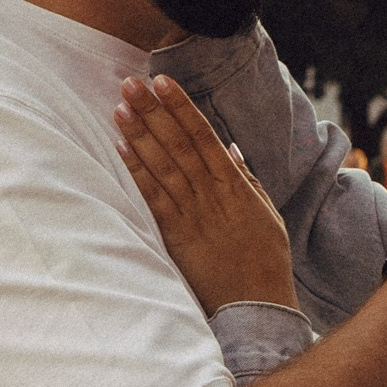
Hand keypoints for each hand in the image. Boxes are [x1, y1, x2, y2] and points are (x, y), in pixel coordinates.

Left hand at [115, 75, 297, 314]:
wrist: (257, 305)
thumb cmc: (265, 260)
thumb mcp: (266, 214)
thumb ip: (247, 180)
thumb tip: (230, 148)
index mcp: (234, 184)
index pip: (203, 134)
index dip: (181, 106)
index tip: (163, 81)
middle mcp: (211, 193)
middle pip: (177, 143)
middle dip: (153, 110)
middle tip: (130, 82)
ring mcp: (192, 214)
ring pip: (162, 165)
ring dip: (139, 134)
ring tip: (120, 106)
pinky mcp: (176, 236)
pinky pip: (153, 197)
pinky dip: (137, 171)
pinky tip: (121, 149)